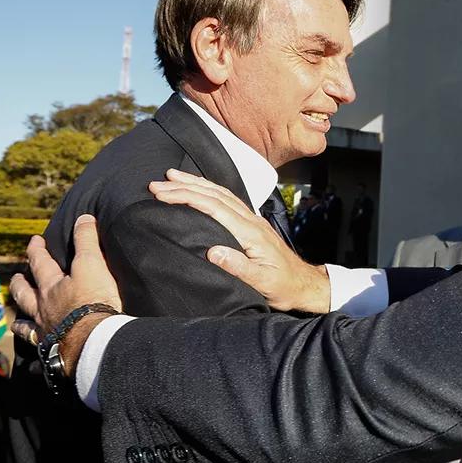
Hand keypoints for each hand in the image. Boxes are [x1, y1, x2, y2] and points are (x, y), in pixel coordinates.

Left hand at [9, 214, 122, 374]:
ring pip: (25, 321)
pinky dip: (31, 347)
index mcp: (52, 285)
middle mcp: (43, 306)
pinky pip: (35, 347)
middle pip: (25, 293)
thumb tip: (83, 217)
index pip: (41, 262)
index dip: (37, 250)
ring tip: (15, 317)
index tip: (34, 241)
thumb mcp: (93, 265)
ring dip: (20, 317)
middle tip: (16, 278)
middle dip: (20, 283)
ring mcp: (44, 329)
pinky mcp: (50, 349)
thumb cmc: (94, 300)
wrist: (92, 339)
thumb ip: (87, 241)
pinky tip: (31, 351)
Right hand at [149, 168, 331, 312]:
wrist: (304, 284)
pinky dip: (209, 191)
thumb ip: (239, 267)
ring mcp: (252, 221)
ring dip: (196, 184)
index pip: (214, 207)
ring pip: (221, 194)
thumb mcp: (262, 282)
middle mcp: (251, 221)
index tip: (164, 193)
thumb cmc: (284, 286)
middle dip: (184, 186)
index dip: (187, 197)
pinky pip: (228, 201)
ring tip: (173, 177)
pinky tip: (200, 190)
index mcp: (250, 233)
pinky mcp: (252, 225)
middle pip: (215, 195)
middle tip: (157, 183)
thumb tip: (213, 252)